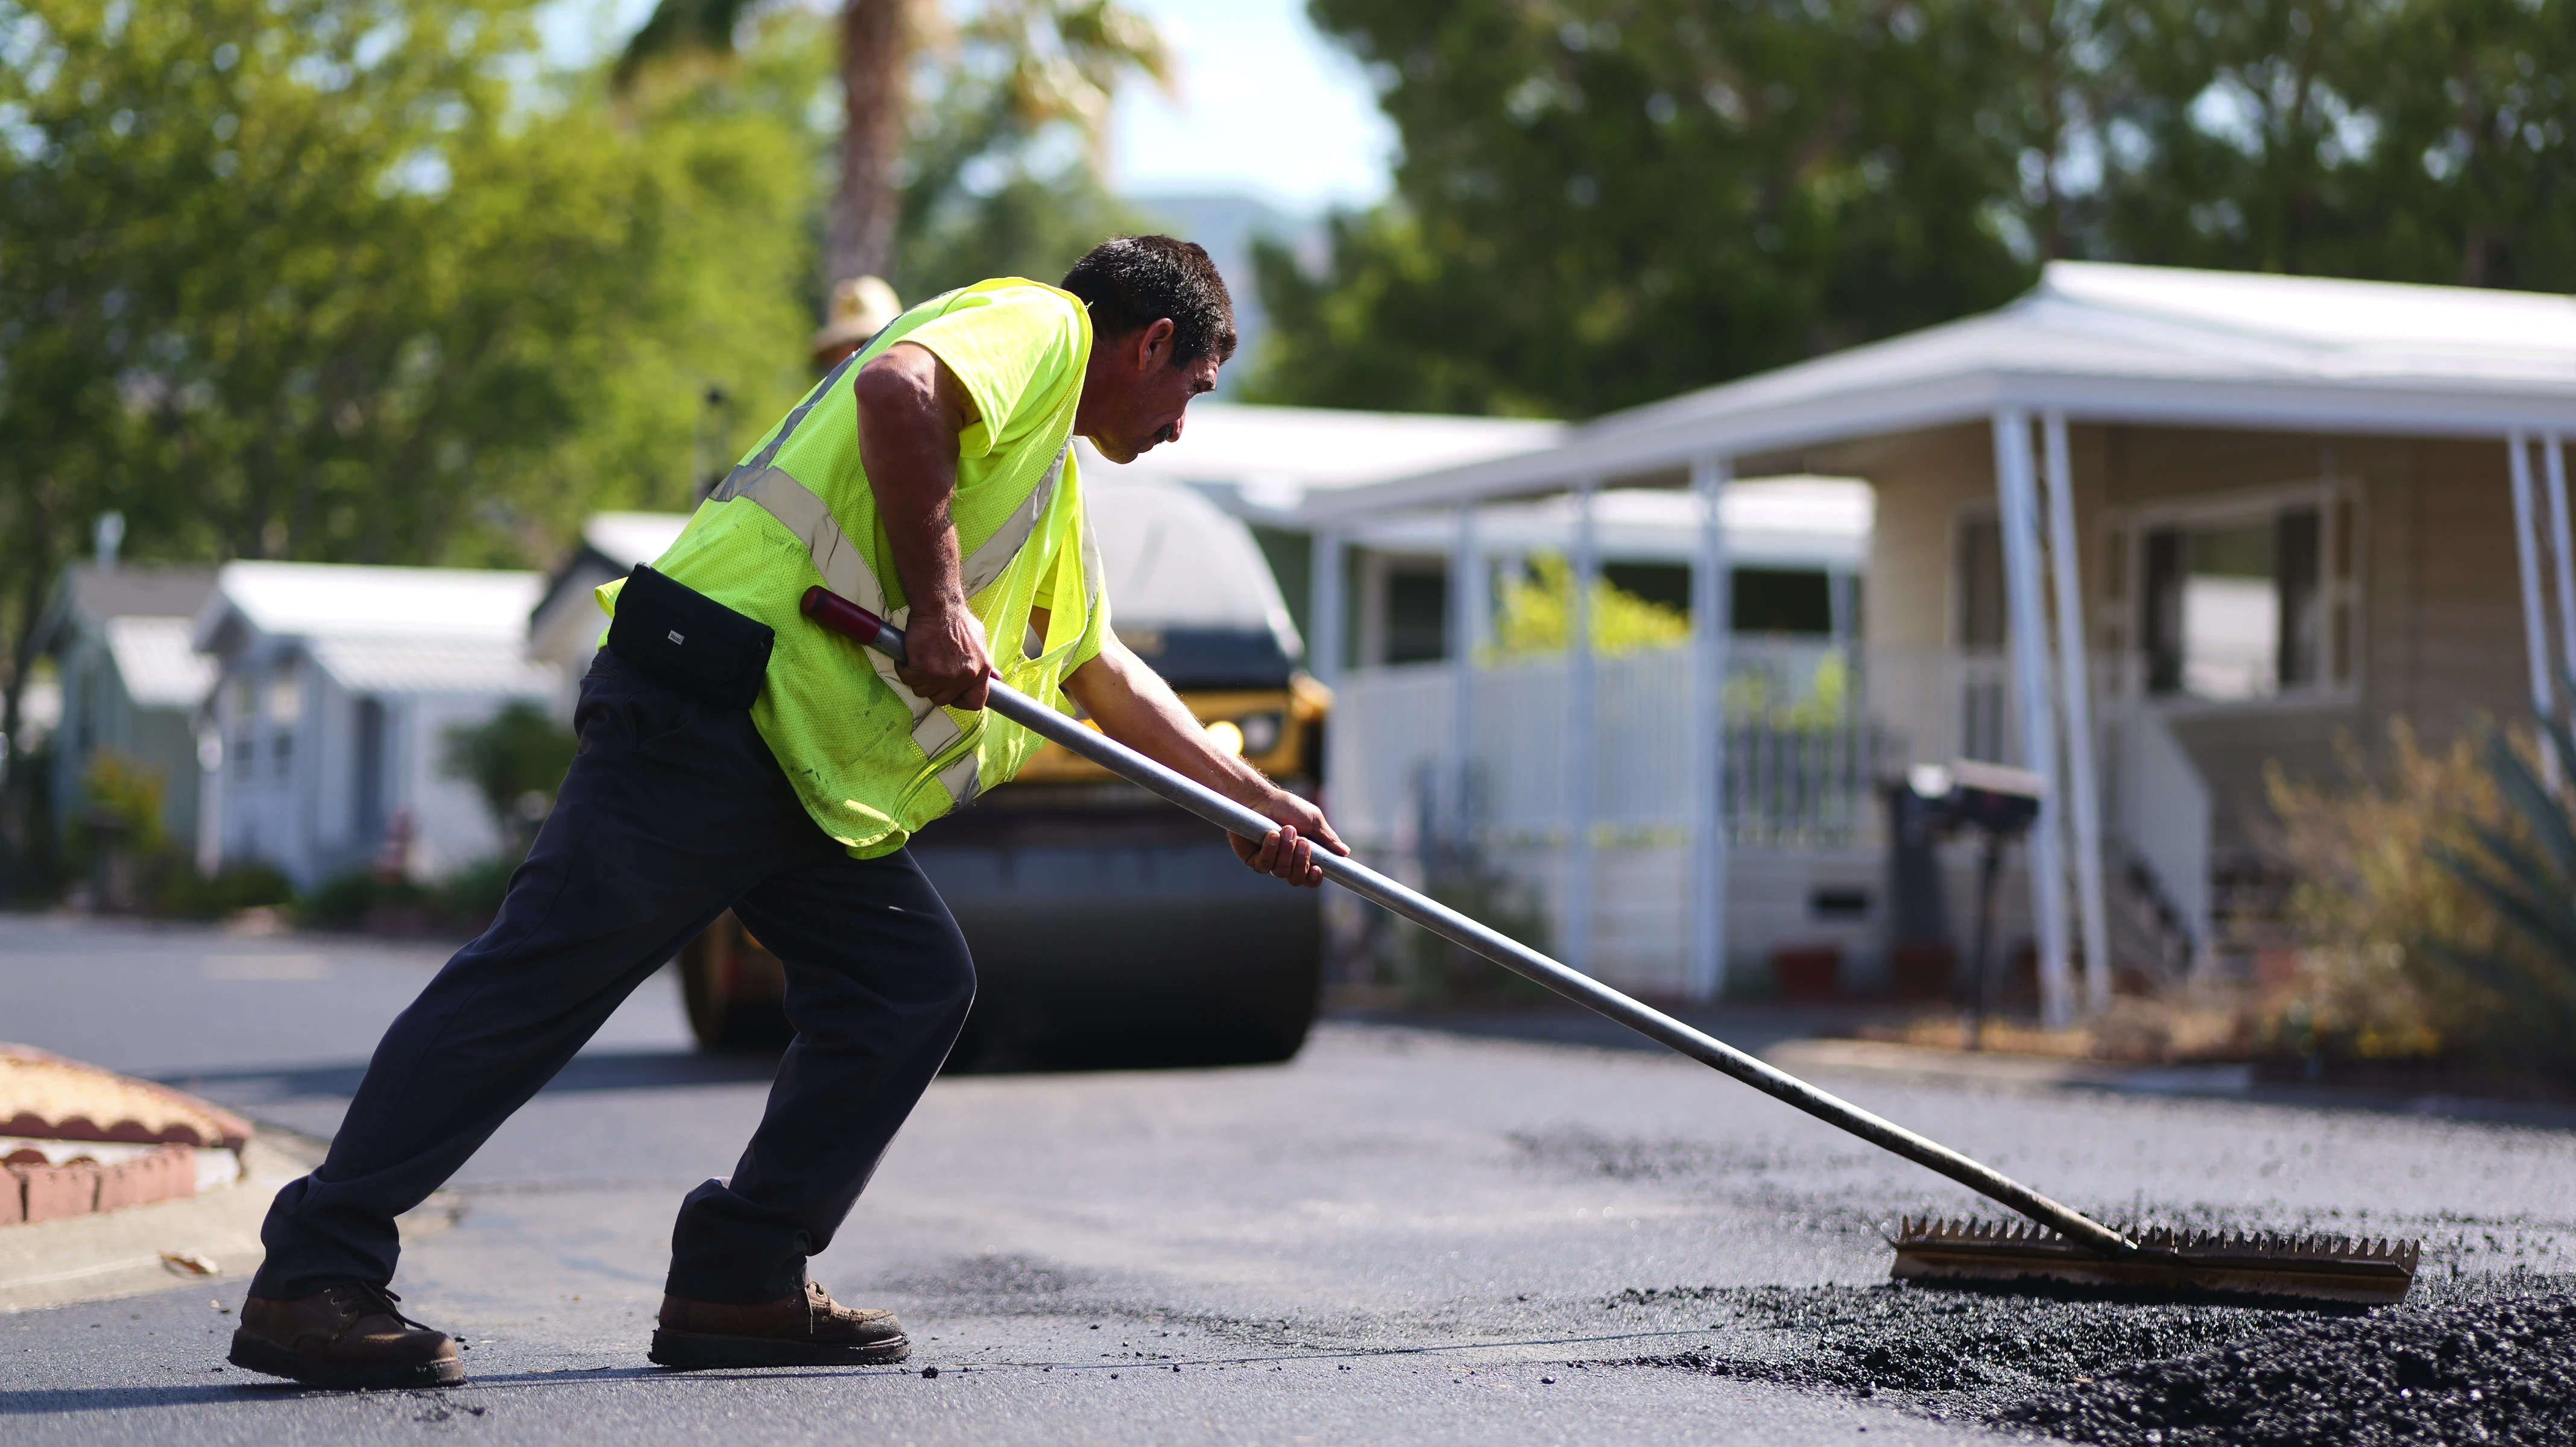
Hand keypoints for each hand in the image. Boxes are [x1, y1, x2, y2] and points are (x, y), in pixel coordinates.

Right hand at [897, 602, 991, 709]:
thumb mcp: (980, 641)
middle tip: (929, 669)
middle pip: (942, 699)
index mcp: (980, 671)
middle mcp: (964, 676)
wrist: (939, 606)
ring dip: (917, 678)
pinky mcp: (923, 668)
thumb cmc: (957, 620)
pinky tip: (910, 656)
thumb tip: (997, 677)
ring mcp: (943, 674)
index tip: (952, 693)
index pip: (976, 702)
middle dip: (933, 687)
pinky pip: (908, 679)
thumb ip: (986, 664)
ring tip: (920, 659)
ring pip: (922, 690)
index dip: (961, 700)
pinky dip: (904, 668)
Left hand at [1230, 790, 1348, 888]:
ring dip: (1286, 851)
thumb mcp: (1313, 819)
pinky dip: (1270, 850)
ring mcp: (1270, 862)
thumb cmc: (1286, 806)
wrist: (1259, 798)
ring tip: (1286, 830)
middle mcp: (1287, 862)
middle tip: (1302, 841)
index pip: (1311, 877)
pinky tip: (1271, 834)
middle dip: (1300, 861)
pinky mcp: (1254, 860)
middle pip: (1297, 879)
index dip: (1314, 878)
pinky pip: (1264, 865)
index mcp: (1304, 855)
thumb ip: (1328, 838)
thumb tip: (1345, 852)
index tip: (1317, 868)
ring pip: (1281, 872)